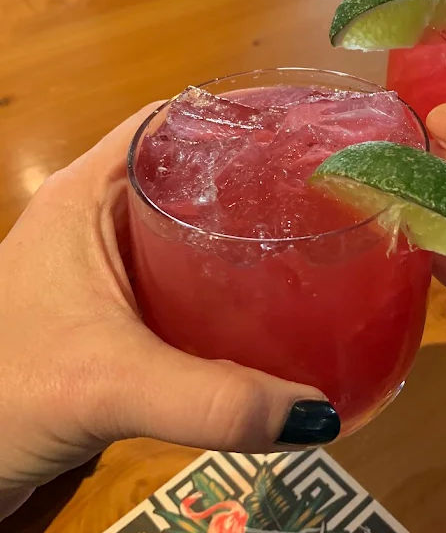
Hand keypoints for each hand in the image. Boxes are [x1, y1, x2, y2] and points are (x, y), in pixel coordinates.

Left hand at [0, 106, 338, 518]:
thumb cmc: (4, 393)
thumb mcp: (109, 384)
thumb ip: (212, 400)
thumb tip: (319, 413)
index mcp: (87, 194)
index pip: (171, 123)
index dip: (237, 118)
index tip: (305, 136)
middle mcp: (98, 219)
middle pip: (192, 174)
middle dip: (257, 181)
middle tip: (326, 199)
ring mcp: (104, 269)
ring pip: (189, 231)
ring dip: (244, 239)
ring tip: (313, 248)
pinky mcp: (112, 316)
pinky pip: (183, 283)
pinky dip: (226, 290)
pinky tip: (268, 313)